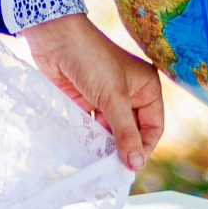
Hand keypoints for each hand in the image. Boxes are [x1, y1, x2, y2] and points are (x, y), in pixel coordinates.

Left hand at [22, 13, 164, 169]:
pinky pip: (92, 125)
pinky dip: (90, 137)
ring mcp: (106, 98)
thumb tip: (136, 164)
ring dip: (106, 145)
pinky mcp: (86, 100)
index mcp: (146, 88)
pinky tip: (86, 152)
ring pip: (111, 130)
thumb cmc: (91, 60)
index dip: (145, 146)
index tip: (132, 166)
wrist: (54, 38)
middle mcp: (130, 94)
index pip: (153, 126)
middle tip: (113, 171)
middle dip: (124, 148)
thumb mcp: (113, 98)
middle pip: (132, 130)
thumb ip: (125, 132)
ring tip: (99, 165)